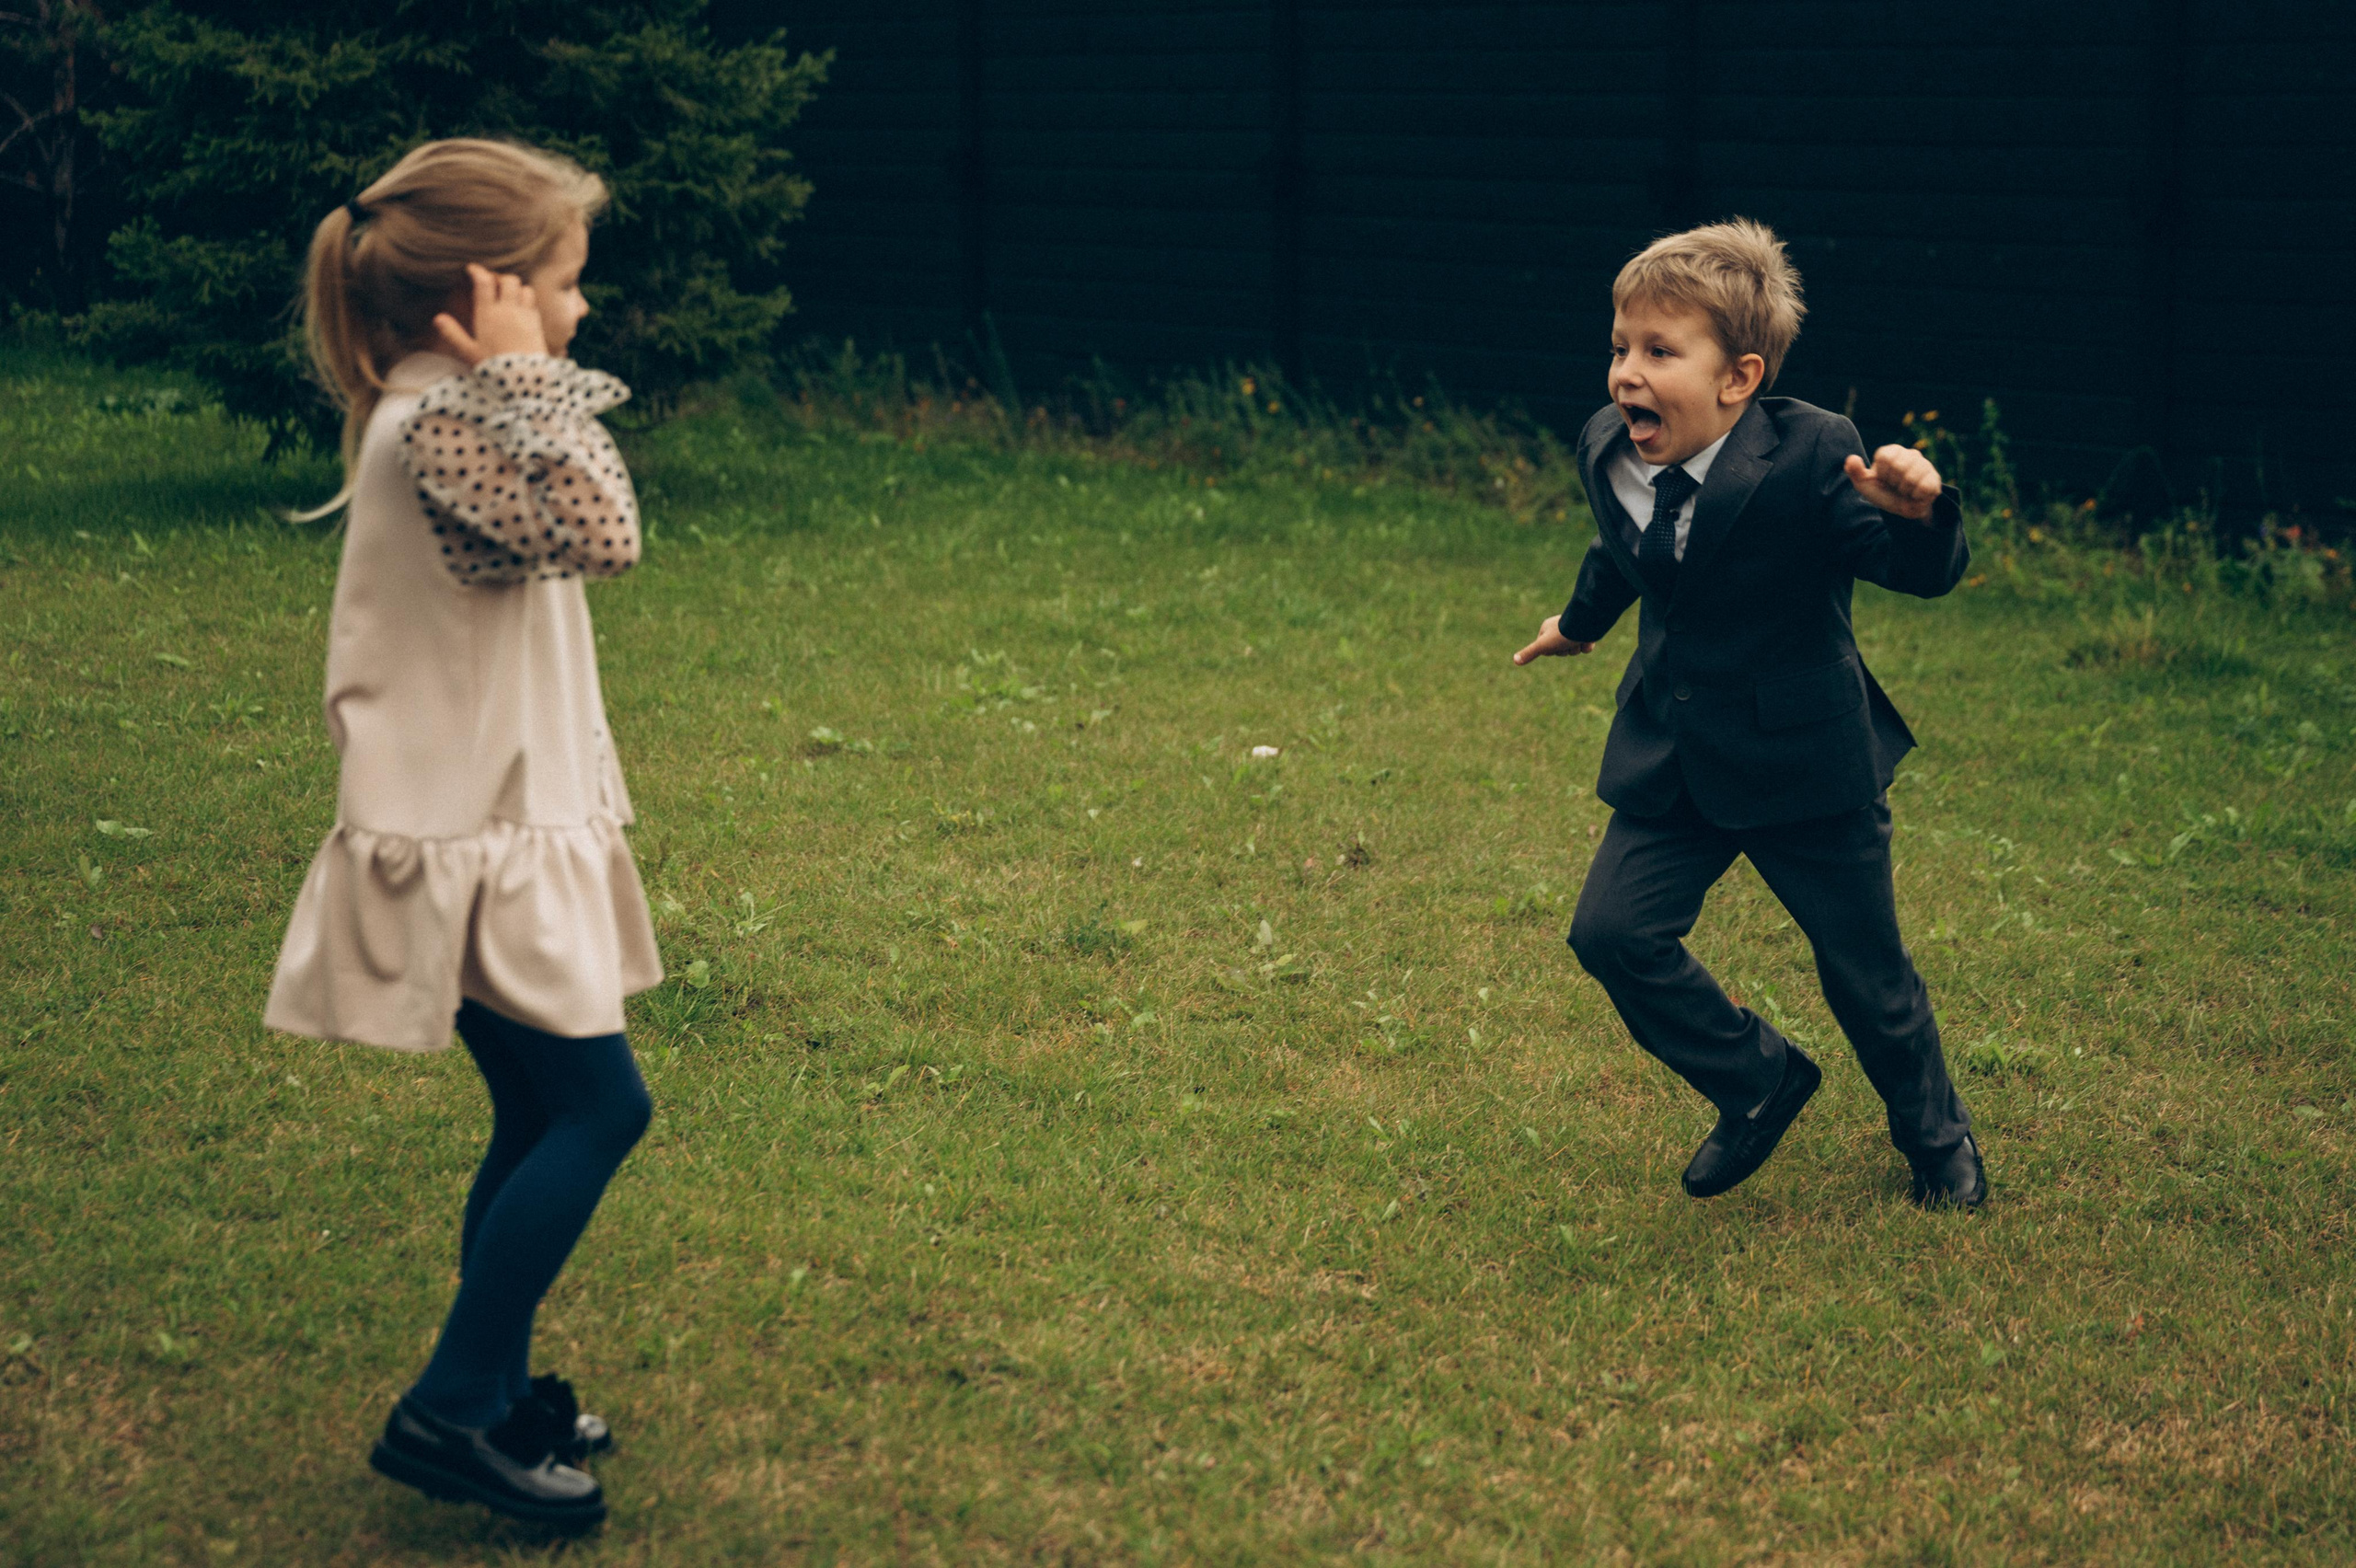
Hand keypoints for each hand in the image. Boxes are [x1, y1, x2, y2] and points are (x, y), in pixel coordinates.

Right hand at [432, 263, 548, 366]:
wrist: (525, 378)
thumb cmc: (494, 367)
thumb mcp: (469, 353)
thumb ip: (453, 334)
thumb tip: (438, 318)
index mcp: (488, 314)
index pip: (484, 282)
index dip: (477, 271)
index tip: (471, 269)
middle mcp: (508, 310)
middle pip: (508, 280)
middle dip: (499, 277)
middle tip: (491, 283)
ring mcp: (525, 315)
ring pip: (524, 287)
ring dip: (515, 287)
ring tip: (507, 294)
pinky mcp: (537, 323)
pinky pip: (533, 302)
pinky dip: (526, 299)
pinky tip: (520, 308)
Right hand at [1513, 615, 1594, 664]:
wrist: (1585, 623)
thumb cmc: (1561, 634)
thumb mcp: (1543, 645)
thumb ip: (1530, 653)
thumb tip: (1514, 660)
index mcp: (1547, 628)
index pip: (1546, 650)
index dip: (1551, 651)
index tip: (1554, 643)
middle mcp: (1559, 629)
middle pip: (1560, 651)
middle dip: (1565, 650)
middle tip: (1566, 641)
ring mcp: (1573, 631)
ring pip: (1573, 650)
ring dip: (1576, 648)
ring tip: (1577, 639)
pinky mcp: (1585, 633)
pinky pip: (1585, 647)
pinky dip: (1586, 646)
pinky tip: (1586, 639)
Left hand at [1844, 445, 1943, 519]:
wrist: (1901, 508)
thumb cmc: (1883, 492)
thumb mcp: (1864, 484)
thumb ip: (1855, 471)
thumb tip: (1851, 459)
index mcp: (1892, 452)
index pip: (1885, 458)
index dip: (1882, 473)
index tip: (1884, 478)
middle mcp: (1910, 454)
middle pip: (1899, 467)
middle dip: (1894, 482)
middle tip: (1895, 486)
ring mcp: (1924, 465)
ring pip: (1912, 478)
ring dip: (1905, 490)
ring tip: (1905, 490)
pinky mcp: (1934, 478)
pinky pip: (1925, 487)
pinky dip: (1917, 495)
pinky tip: (1915, 494)